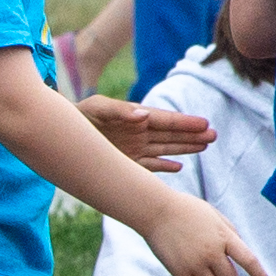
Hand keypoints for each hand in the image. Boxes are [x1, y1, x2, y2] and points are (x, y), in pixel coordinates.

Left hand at [76, 92, 213, 167]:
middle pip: (171, 134)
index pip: (166, 120)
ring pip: (166, 148)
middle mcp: (140, 133)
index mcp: (136, 117)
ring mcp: (135, 149)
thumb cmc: (81, 115)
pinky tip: (179, 167)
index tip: (204, 124)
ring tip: (205, 146)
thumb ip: (119, 111)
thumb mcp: (98, 108)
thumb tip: (143, 115)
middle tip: (213, 136)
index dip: (185, 123)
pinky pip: (150, 166)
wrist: (62, 134)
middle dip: (192, 135)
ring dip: (185, 148)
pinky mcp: (127, 162)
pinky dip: (164, 166)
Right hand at [146, 198, 263, 275]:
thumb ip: (229, 233)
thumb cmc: (186, 210)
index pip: (248, 259)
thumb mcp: (213, 216)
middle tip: (211, 261)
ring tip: (193, 259)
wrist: (156, 210)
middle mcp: (212, 252)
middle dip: (224, 273)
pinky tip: (186, 270)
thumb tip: (240, 255)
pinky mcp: (179, 272)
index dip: (258, 273)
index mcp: (224, 237)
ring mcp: (195, 263)